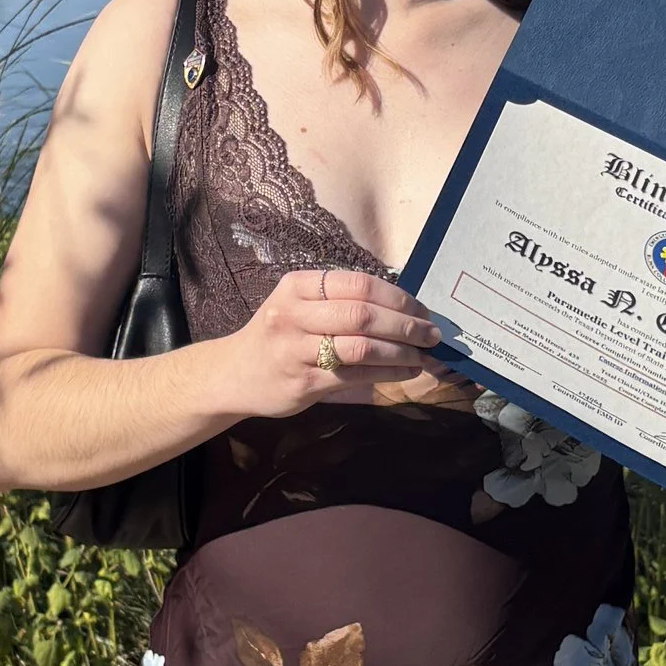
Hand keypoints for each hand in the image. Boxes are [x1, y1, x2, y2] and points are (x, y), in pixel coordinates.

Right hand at [219, 267, 446, 418]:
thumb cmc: (279, 336)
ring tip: (423, 355)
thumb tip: (405, 310)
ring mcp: (295, 349)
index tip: (422, 310)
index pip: (358, 284)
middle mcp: (293, 314)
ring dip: (401, 352)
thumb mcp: (300, 306)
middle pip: (362, 314)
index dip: (397, 297)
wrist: (234, 374)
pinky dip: (388, 373)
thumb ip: (342, 303)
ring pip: (361, 347)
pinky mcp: (303, 382)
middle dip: (405, 325)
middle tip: (431, 334)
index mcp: (297, 286)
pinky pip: (355, 376)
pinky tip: (406, 372)